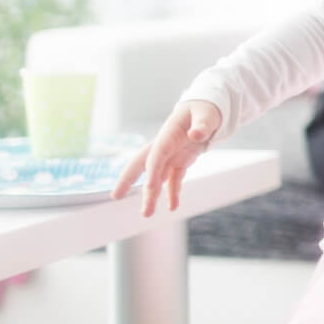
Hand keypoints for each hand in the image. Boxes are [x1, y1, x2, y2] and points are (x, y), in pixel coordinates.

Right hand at [111, 100, 220, 216]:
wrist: (208, 110)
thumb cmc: (205, 109)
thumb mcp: (207, 114)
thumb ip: (203, 124)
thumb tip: (196, 135)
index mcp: (169, 133)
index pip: (157, 153)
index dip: (153, 170)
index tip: (150, 188)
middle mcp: (166, 145)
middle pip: (142, 163)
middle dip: (128, 179)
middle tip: (115, 197)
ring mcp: (172, 154)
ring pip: (157, 176)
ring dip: (151, 195)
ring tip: (147, 214)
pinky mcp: (180, 160)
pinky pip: (174, 179)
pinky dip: (173, 193)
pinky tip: (173, 207)